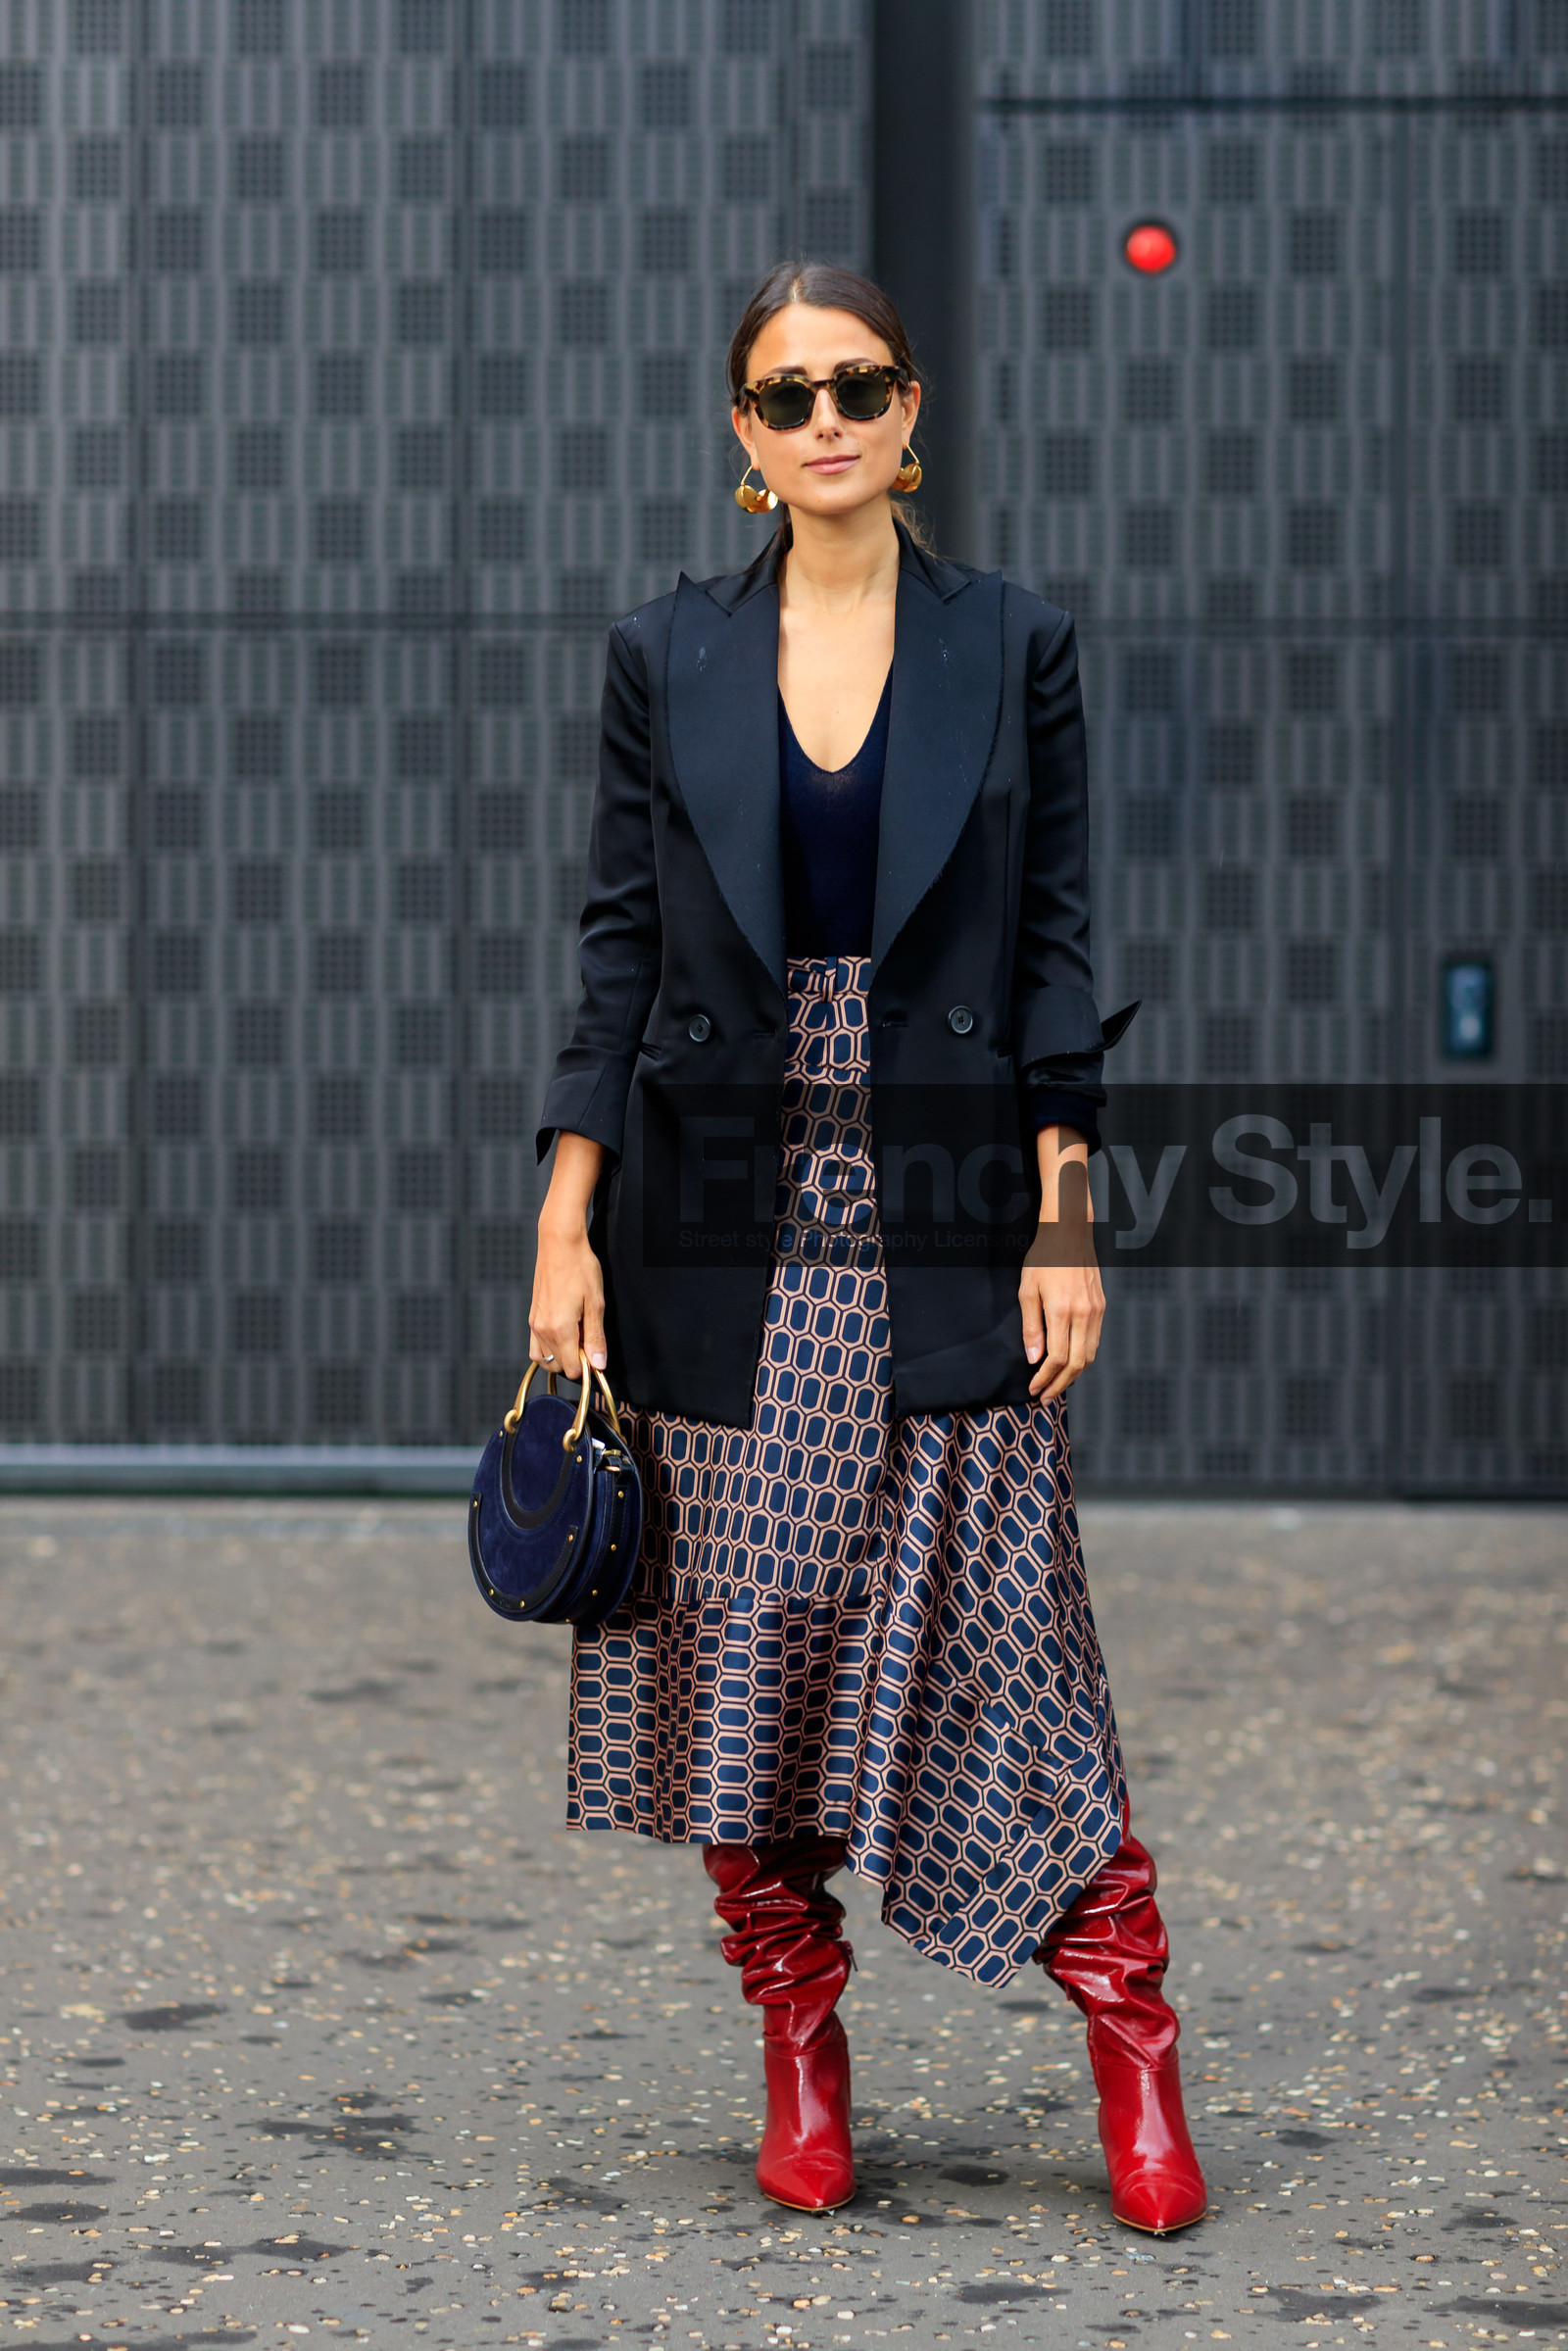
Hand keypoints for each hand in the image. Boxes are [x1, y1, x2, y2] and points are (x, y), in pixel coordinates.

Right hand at [529, 1132, 607, 1380]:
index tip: (597, 1351)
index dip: (588, 1366)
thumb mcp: (596, 1304)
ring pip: (545, 1359)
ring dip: (561, 1357)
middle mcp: (542, 1330)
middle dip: (575, 1361)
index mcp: (560, 1330)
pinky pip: (536, 1347)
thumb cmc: (581, 1269)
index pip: (573, 1369)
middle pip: (558, 1366)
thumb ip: (595, 1337)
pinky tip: (564, 1333)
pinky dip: (549, 1349)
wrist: (559, 1244)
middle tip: (588, 1338)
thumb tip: (599, 1365)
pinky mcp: (531, 1317)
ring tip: (577, 1336)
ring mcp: (534, 1324)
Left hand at [1018, 1251, 1104, 1401]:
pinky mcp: (1102, 1306)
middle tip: (1045, 1398)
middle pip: (1077, 1363)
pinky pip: (1095, 1340)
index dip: (1045, 1378)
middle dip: (1060, 1385)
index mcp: (1062, 1311)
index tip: (1033, 1388)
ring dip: (1073, 1375)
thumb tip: (1034, 1359)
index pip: (1057, 1358)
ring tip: (1057, 1386)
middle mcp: (1084, 1314)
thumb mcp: (1027, 1290)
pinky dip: (1083, 1358)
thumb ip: (1031, 1327)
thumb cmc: (1043, 1259)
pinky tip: (1070, 1364)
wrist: (1069, 1233)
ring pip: (1089, 1355)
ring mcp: (1096, 1311)